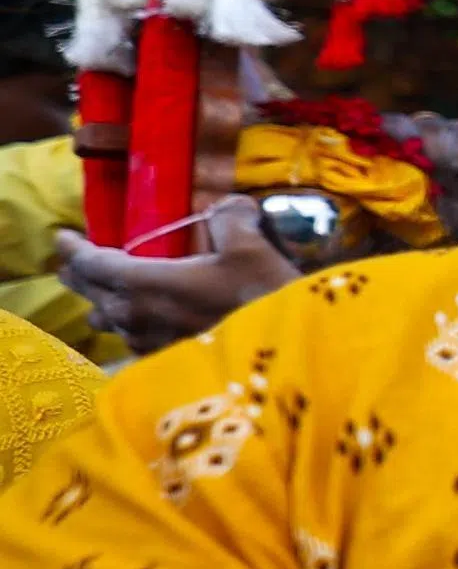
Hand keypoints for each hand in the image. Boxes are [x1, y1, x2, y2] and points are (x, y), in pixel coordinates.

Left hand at [60, 198, 296, 347]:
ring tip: (108, 292)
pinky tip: (144, 322)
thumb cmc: (261, 300)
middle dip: (79, 273)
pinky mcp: (164, 362)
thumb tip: (227, 206)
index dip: (73, 248)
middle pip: (90, 292)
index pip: (91, 263)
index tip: (62, 235)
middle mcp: (134, 315)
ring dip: (102, 302)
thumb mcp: (251, 248)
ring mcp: (146, 343)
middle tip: (75, 260)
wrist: (284, 357)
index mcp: (144, 283)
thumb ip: (230, 219)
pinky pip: (129, 339)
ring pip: (106, 319)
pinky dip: (128, 325)